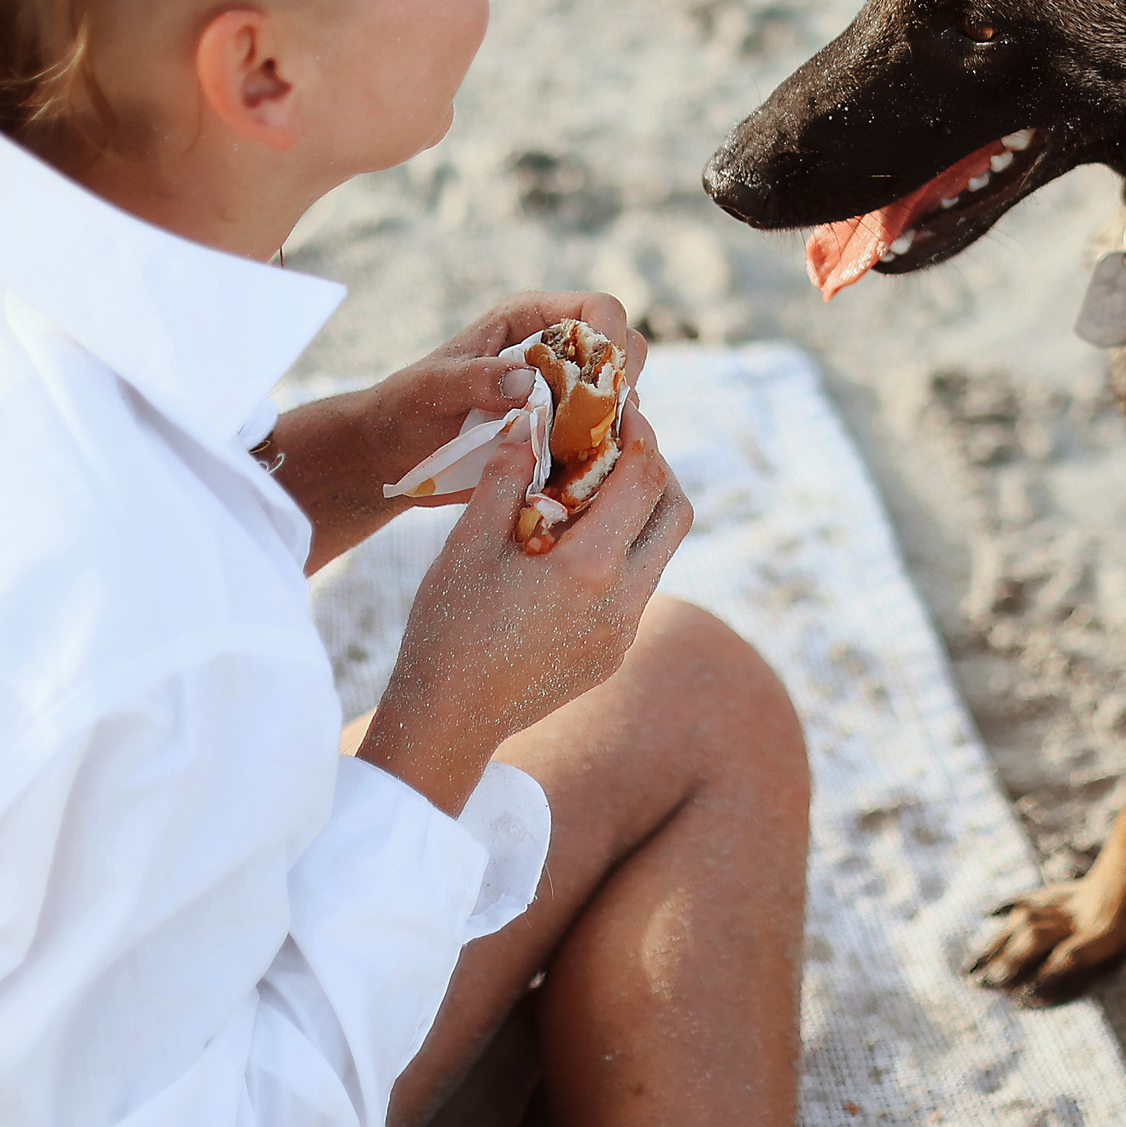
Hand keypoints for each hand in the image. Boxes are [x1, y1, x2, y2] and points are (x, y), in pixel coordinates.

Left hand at [273, 292, 649, 571]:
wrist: (393, 455)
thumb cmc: (406, 409)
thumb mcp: (432, 389)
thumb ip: (476, 379)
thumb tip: (527, 380)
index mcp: (530, 320)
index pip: (599, 310)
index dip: (612, 340)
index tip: (605, 382)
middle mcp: (557, 353)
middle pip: (626, 352)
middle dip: (620, 386)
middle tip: (594, 424)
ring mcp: (565, 395)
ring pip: (622, 400)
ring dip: (613, 425)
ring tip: (576, 454)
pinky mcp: (564, 435)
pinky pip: (605, 440)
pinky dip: (600, 455)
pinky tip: (574, 475)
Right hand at [355, 407, 693, 815]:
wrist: (448, 721)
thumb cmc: (448, 628)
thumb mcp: (467, 544)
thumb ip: (505, 477)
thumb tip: (529, 420)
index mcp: (591, 567)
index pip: (645, 478)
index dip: (641, 432)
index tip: (623, 405)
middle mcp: (624, 601)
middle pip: (676, 513)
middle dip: (657, 468)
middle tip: (621, 442)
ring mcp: (625, 633)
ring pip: (660, 553)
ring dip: (642, 513)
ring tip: (596, 488)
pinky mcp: (615, 654)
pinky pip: (639, 589)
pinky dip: (624, 553)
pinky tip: (578, 544)